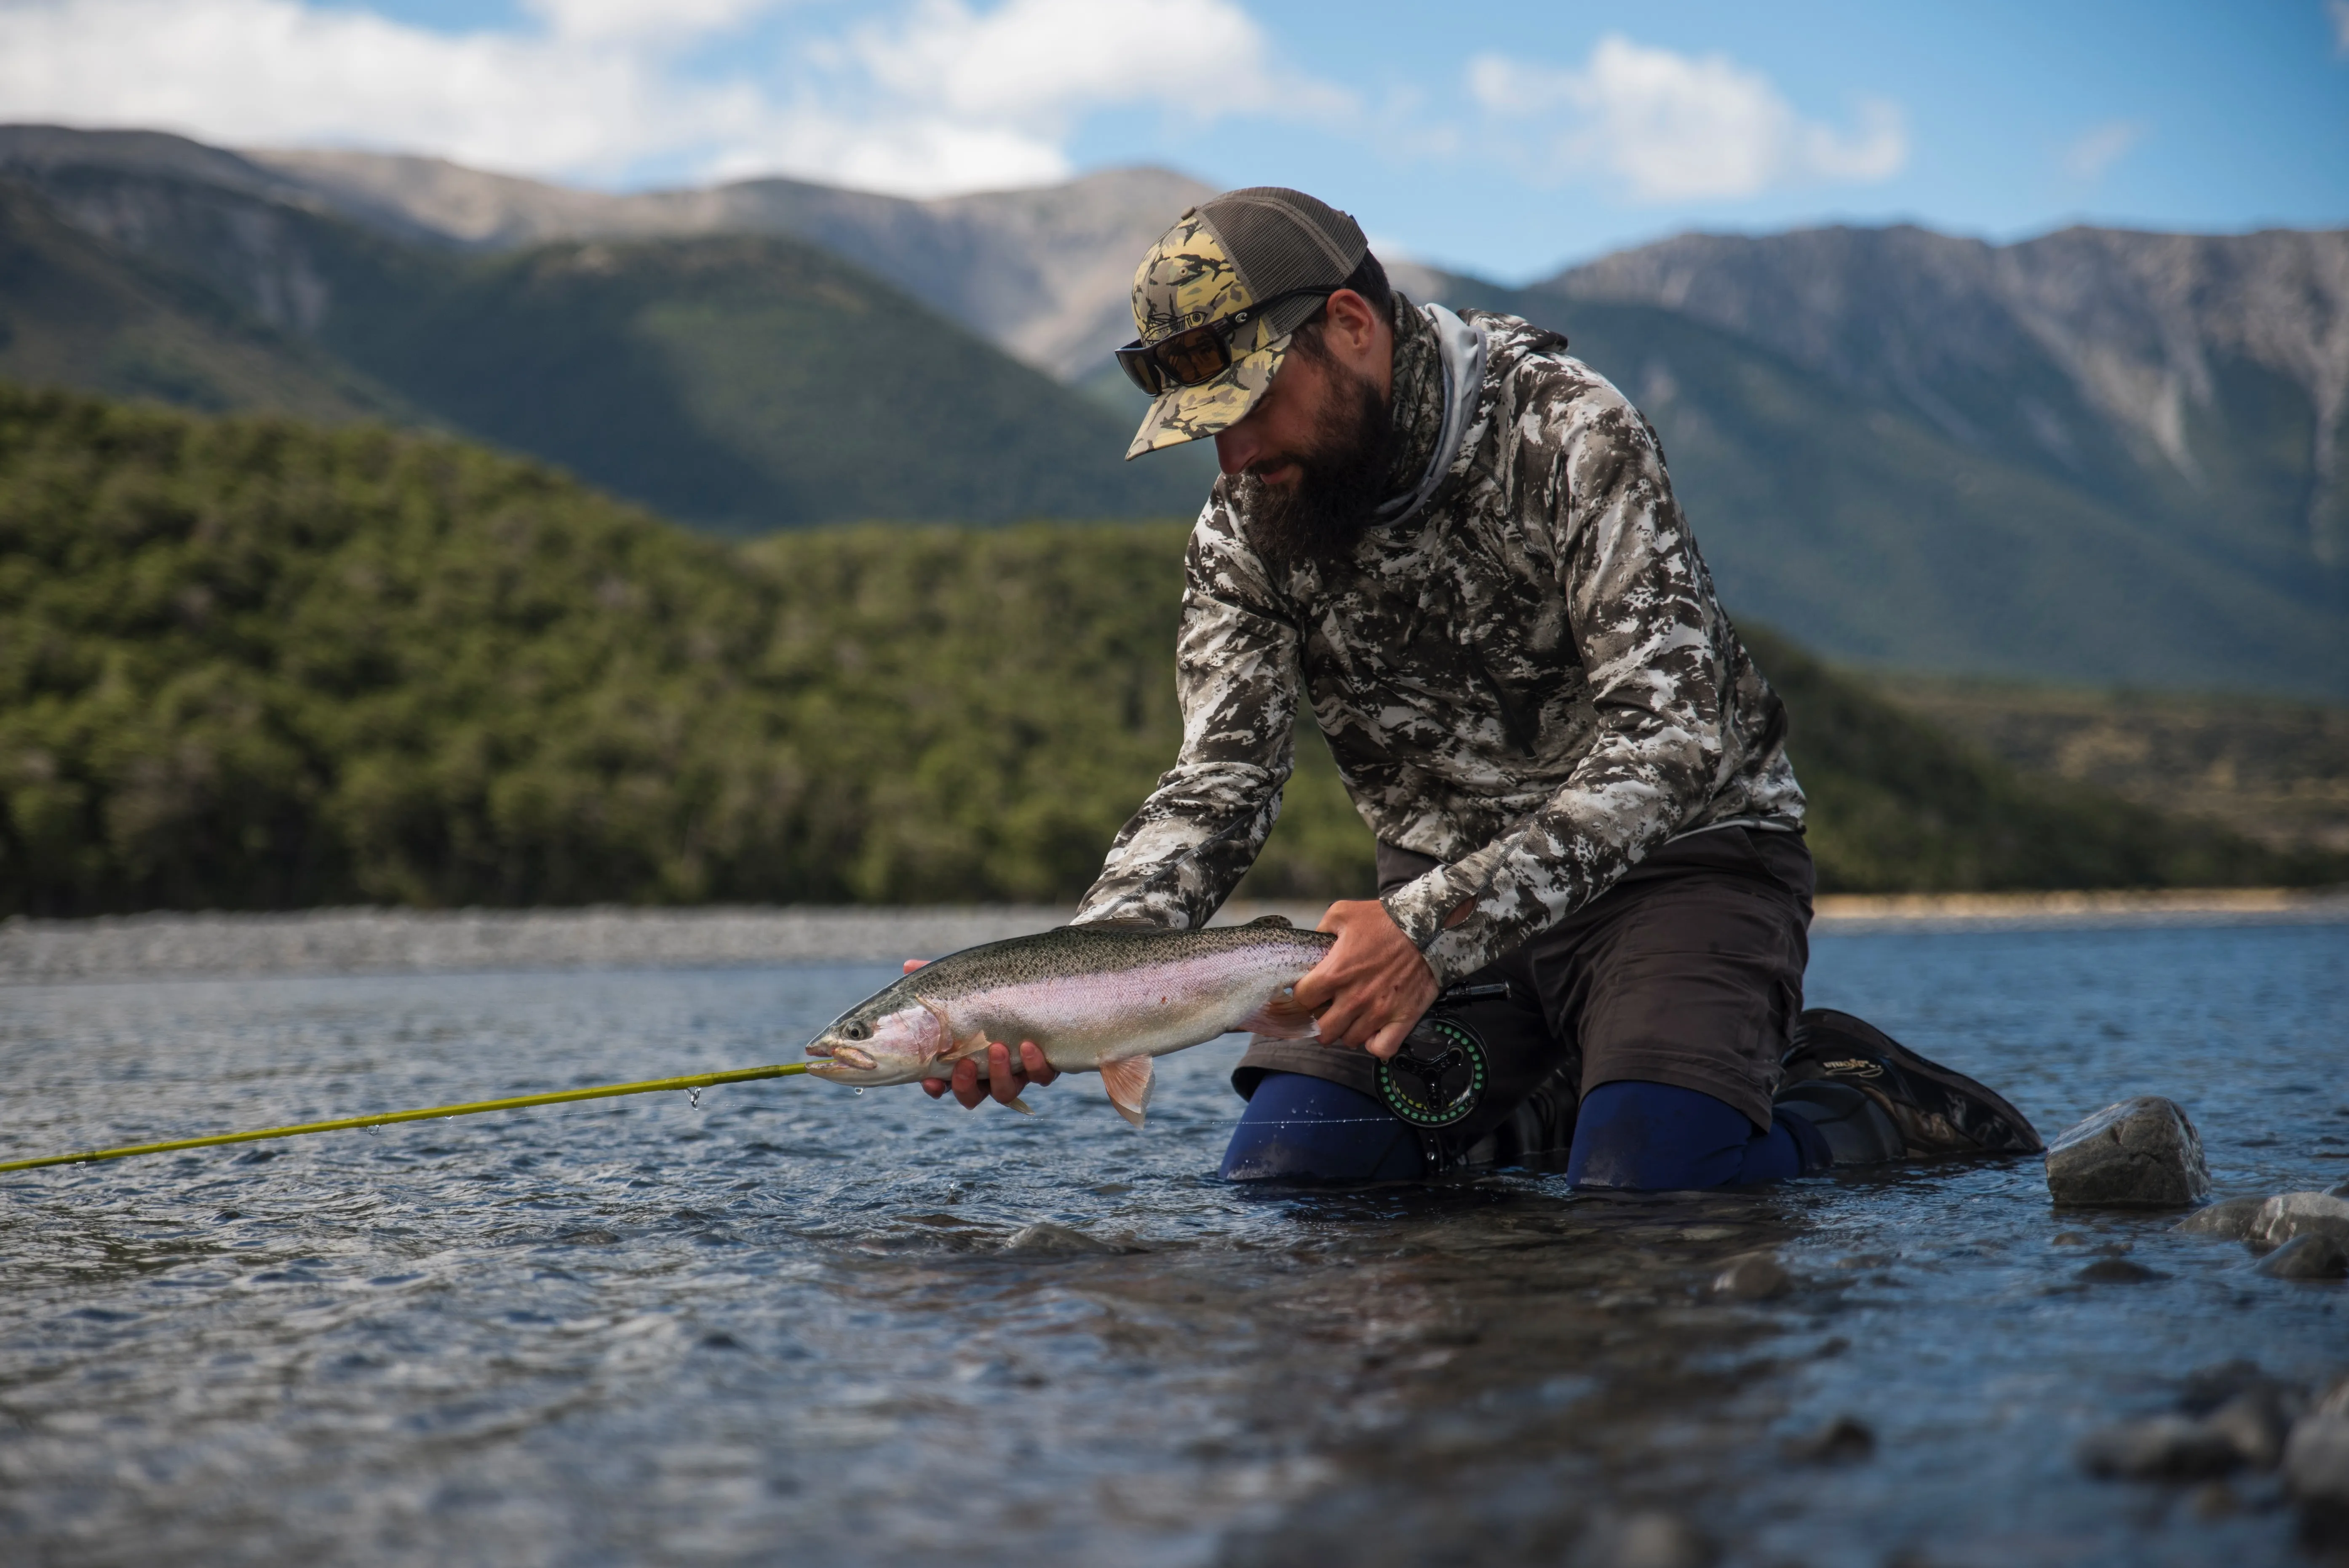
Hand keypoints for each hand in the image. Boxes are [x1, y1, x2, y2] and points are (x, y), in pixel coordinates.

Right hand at [903, 959, 1061, 1108]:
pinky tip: (1030, 1046)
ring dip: (999, 1075)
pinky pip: (1041, 1076)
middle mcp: (988, 1072)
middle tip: (966, 1064)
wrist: (1038, 988)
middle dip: (966, 1085)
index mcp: (963, 1058)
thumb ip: (937, 980)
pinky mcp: (1042, 1066)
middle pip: (972, 1096)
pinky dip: (1035, 1066)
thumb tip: (909, 966)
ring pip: (1004, 1092)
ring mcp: (1015, 1072)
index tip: (931, 1081)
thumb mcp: (963, 984)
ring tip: (998, 1048)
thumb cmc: (990, 992)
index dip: (936, 1088)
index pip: (943, 1084)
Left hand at [1290, 900, 1437, 1059]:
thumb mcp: (1342, 912)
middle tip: (1327, 1010)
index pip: (1303, 1000)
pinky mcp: (1402, 1019)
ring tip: (1352, 1016)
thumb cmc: (1383, 919)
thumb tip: (1311, 947)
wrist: (1427, 926)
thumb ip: (1320, 930)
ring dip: (1347, 1030)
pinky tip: (1372, 1030)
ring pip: (1350, 1040)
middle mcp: (1355, 998)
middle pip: (1322, 1031)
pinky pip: (1382, 1049)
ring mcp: (1379, 1012)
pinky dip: (1374, 1044)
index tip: (1309, 992)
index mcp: (1335, 973)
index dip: (1303, 996)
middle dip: (1320, 1021)